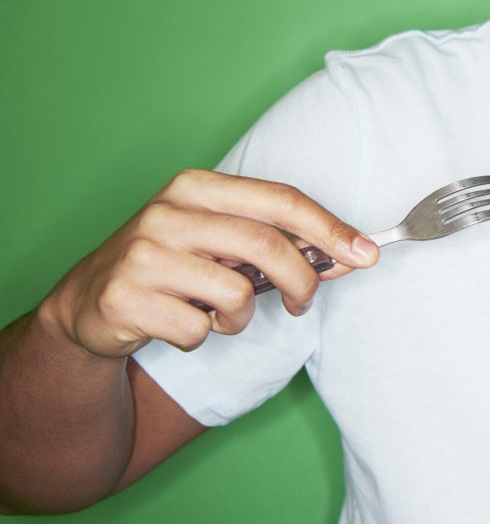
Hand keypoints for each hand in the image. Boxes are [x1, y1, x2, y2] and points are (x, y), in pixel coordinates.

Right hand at [40, 169, 377, 358]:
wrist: (89, 301)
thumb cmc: (174, 266)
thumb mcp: (222, 241)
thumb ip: (279, 242)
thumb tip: (352, 253)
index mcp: (198, 186)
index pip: (280, 200)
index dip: (329, 228)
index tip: (366, 254)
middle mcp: (168, 212)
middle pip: (266, 245)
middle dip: (302, 280)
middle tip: (303, 302)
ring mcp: (143, 254)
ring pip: (235, 293)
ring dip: (240, 317)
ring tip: (217, 312)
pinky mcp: (126, 297)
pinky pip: (197, 329)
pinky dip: (201, 337)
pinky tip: (179, 323)